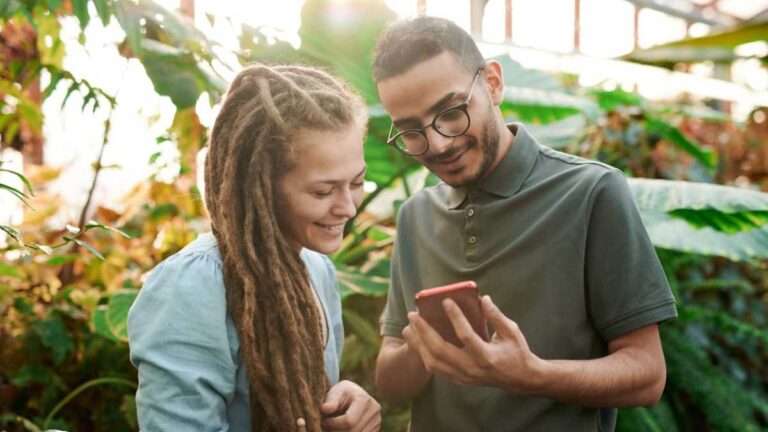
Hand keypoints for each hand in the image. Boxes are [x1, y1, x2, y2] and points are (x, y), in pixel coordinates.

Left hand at [321, 380, 380, 431]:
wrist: (353, 394)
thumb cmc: (341, 394)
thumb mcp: (334, 393)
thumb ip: (330, 401)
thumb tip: (325, 409)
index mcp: (364, 399)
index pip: (349, 421)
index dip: (333, 424)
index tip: (324, 421)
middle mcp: (374, 410)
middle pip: (353, 431)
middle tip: (327, 427)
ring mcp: (377, 420)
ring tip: (334, 428)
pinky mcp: (377, 428)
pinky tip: (342, 429)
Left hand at [405, 295, 543, 392]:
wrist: (521, 379)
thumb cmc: (517, 351)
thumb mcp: (511, 331)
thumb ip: (496, 316)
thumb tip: (482, 298)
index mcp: (487, 356)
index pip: (466, 335)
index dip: (455, 317)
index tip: (445, 301)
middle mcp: (472, 368)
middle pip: (440, 350)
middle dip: (424, 331)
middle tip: (413, 314)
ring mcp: (464, 377)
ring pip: (433, 362)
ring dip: (419, 344)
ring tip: (411, 328)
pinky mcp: (460, 380)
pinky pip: (436, 369)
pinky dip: (425, 355)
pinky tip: (418, 342)